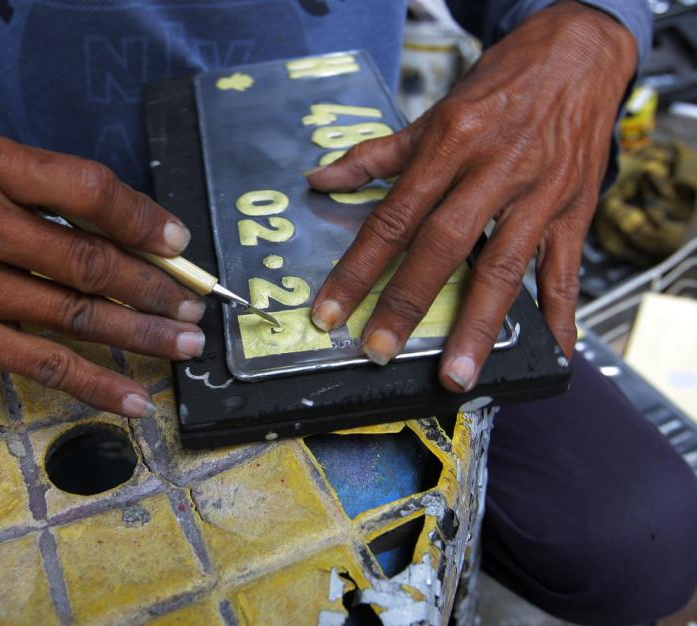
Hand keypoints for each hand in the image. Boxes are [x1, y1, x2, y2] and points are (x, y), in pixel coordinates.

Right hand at [0, 130, 207, 416]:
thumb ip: (47, 188)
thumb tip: (138, 234)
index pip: (84, 189)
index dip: (140, 218)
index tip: (178, 243)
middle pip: (86, 260)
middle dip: (152, 287)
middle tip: (193, 305)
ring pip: (73, 316)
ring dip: (139, 334)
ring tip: (184, 345)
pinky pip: (42, 365)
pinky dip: (95, 384)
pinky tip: (136, 398)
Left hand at [307, 1, 636, 391]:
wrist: (578, 53)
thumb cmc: (498, 86)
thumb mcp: (432, 113)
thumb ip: (375, 155)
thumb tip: (319, 179)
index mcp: (448, 145)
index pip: (392, 218)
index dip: (357, 269)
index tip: (332, 313)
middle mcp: (492, 170)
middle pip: (442, 246)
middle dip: (406, 303)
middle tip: (379, 351)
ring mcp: (537, 193)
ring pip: (504, 267)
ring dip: (477, 326)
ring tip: (456, 374)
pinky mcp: (574, 210)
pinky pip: (566, 270)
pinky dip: (559, 315)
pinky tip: (551, 354)